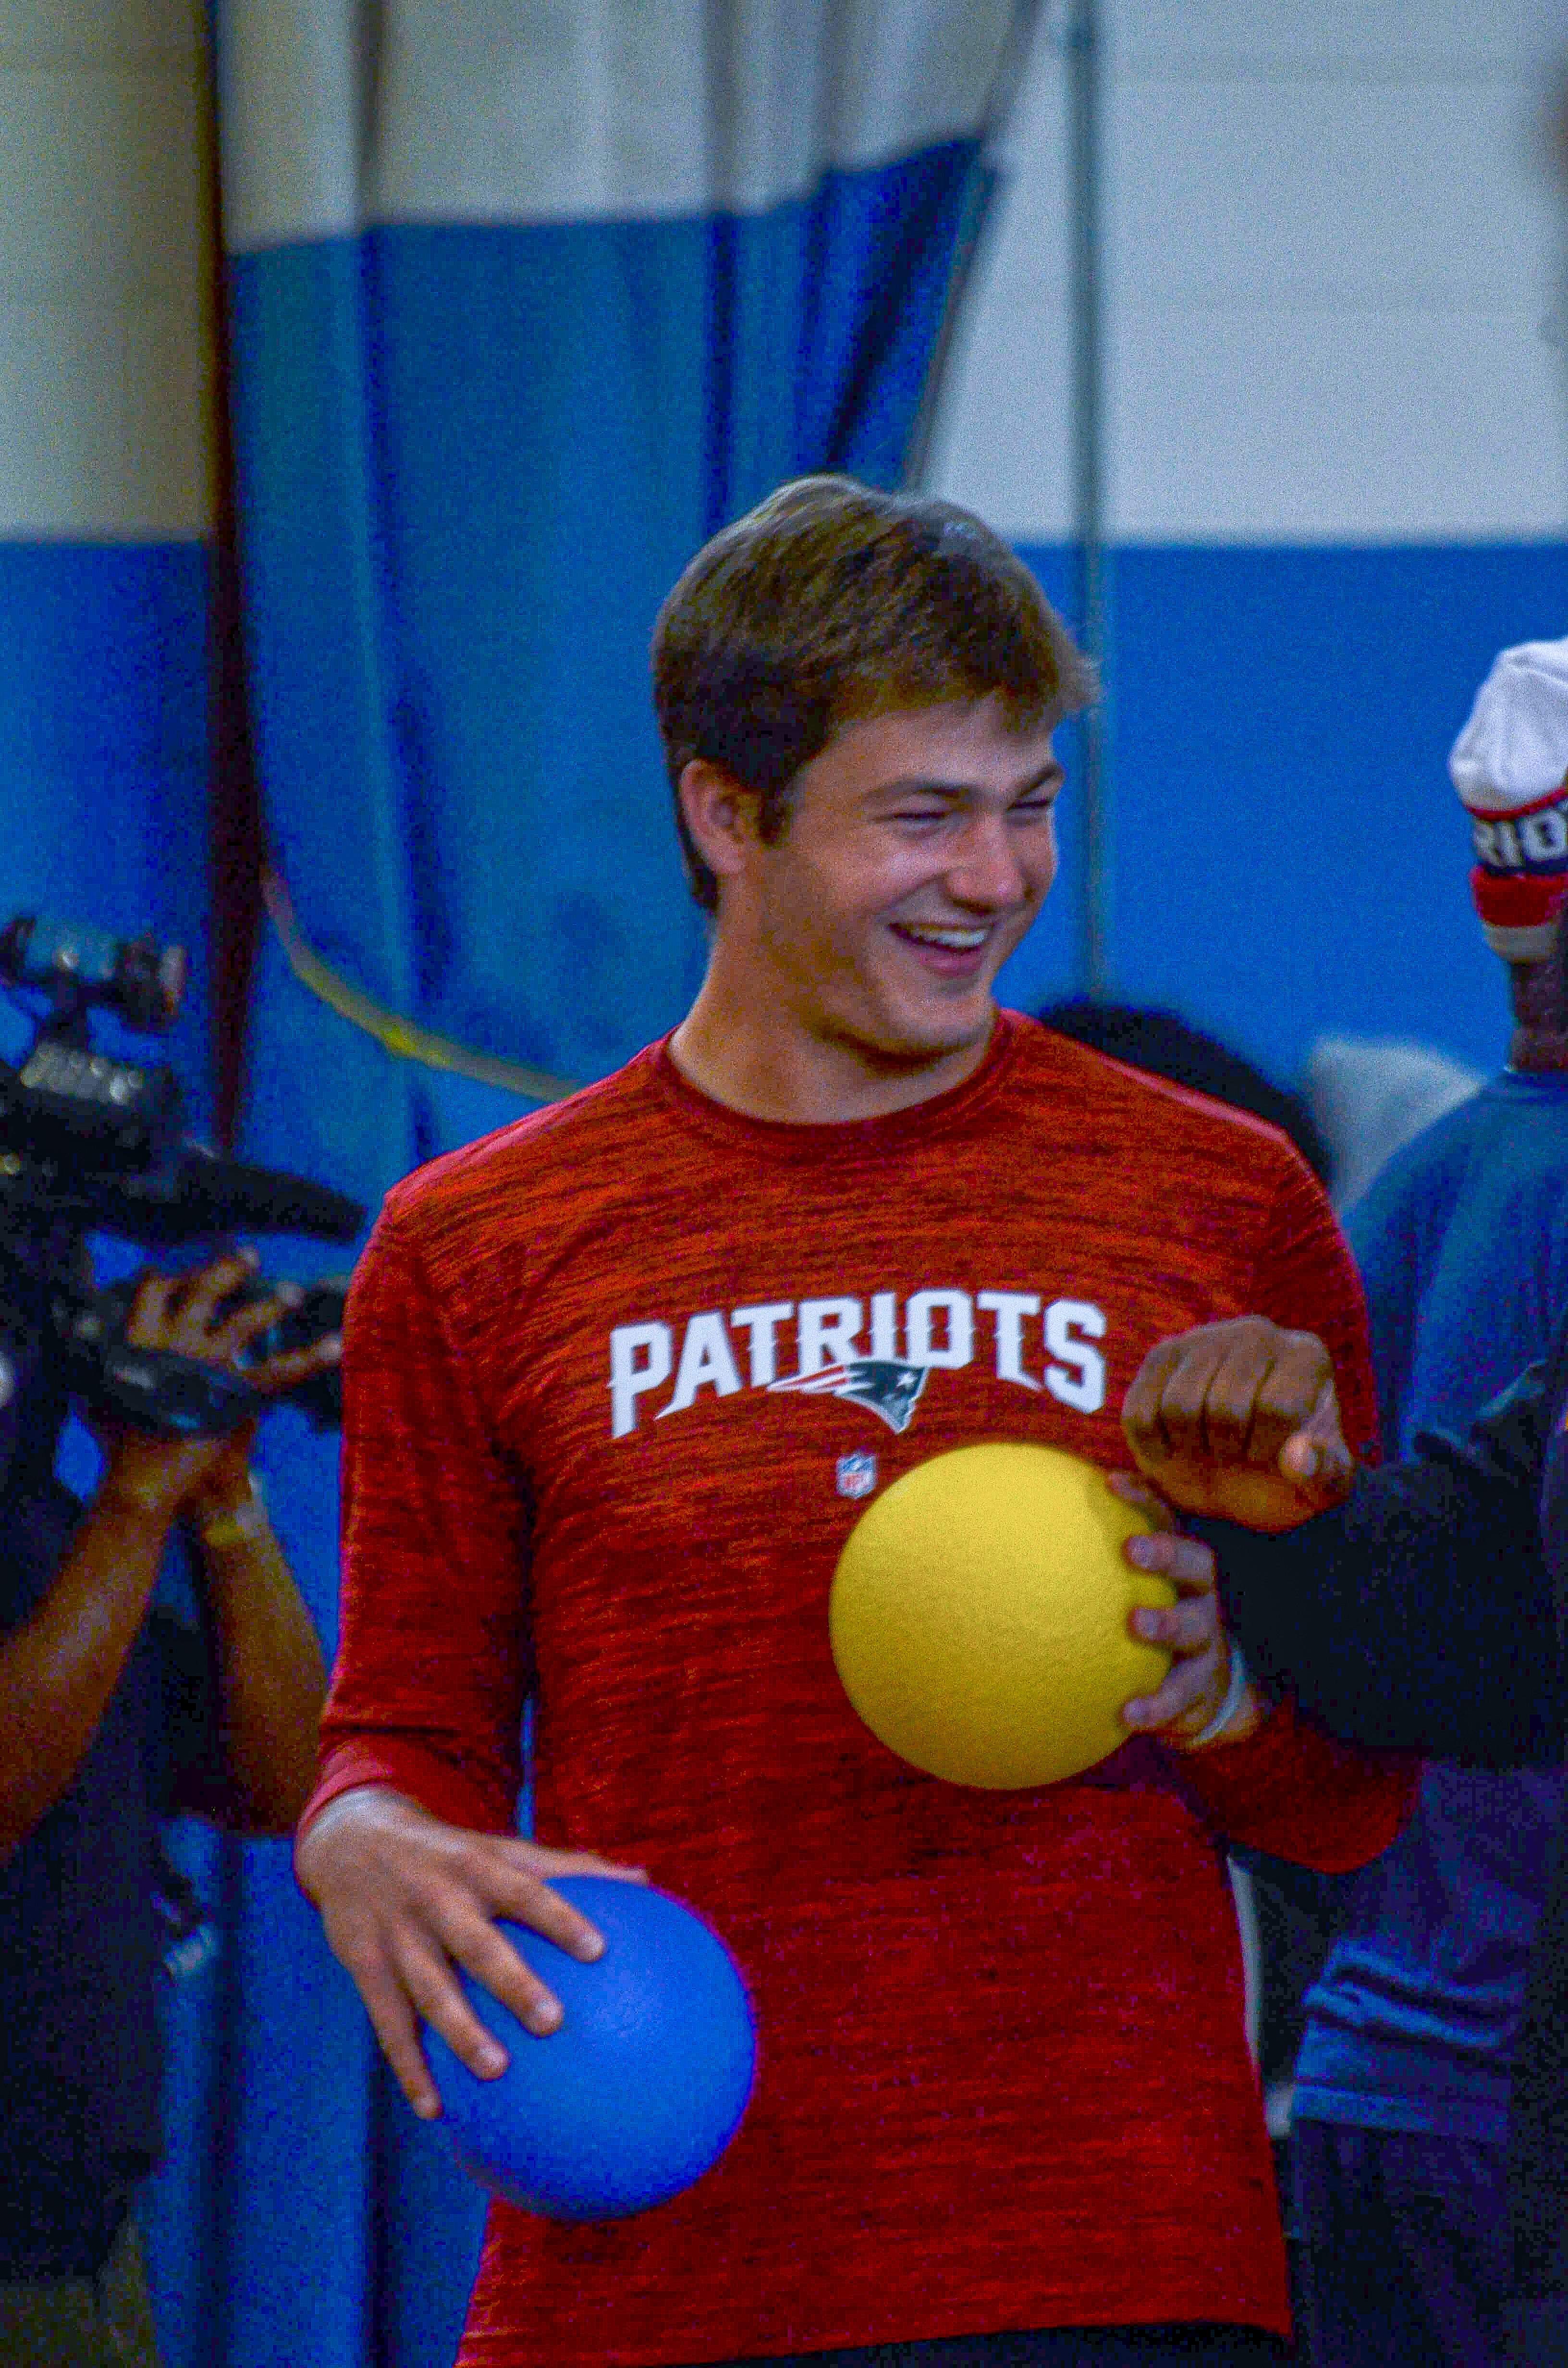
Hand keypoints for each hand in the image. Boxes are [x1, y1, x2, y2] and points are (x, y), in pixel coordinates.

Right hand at [95, 1249, 342, 1521]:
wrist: (141, 1478)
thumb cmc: (117, 1437)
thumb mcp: (95, 1389)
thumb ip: (96, 1355)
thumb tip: (84, 1328)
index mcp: (139, 1338)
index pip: (155, 1289)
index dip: (169, 1275)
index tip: (179, 1269)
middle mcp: (175, 1341)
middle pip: (204, 1291)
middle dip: (228, 1269)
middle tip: (249, 1257)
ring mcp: (208, 1365)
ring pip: (244, 1321)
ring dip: (271, 1303)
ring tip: (292, 1293)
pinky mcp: (235, 1392)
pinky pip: (280, 1369)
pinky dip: (310, 1356)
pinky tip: (337, 1344)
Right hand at [295, 1787, 647, 2119]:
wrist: (352, 1840)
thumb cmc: (452, 1854)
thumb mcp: (500, 1847)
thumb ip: (567, 1867)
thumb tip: (645, 1879)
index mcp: (477, 1868)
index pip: (525, 1891)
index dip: (560, 1918)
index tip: (599, 1950)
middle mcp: (437, 1900)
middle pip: (478, 1946)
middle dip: (512, 1983)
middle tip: (553, 2023)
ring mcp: (398, 1935)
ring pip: (430, 1990)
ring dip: (460, 2033)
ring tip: (495, 2071)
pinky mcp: (365, 1965)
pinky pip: (387, 2024)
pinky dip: (409, 2068)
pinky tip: (434, 2109)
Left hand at [1113, 1475, 1262, 1746]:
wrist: (1203, 1692)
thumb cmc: (1151, 1623)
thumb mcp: (1131, 1591)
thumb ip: (1090, 1564)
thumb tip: (1019, 1530)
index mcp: (1180, 1568)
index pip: (1168, 1521)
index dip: (1145, 1499)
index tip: (1110, 1482)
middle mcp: (1200, 1598)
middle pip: (1197, 1564)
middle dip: (1167, 1553)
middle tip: (1132, 1549)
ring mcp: (1205, 1642)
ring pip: (1196, 1627)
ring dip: (1167, 1623)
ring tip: (1137, 1623)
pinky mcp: (1201, 1688)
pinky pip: (1180, 1697)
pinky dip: (1156, 1706)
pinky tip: (1127, 1714)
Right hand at [1121, 1316, 1355, 1533]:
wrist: (1243, 1468)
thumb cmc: (1287, 1474)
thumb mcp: (1321, 1488)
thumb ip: (1323, 1475)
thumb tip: (1297, 1456)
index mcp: (1306, 1357)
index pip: (1277, 1408)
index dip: (1266, 1450)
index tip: (1268, 1455)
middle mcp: (1257, 1333)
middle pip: (1225, 1409)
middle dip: (1227, 1450)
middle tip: (1233, 1455)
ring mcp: (1204, 1338)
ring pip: (1179, 1407)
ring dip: (1191, 1447)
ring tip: (1208, 1448)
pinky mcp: (1162, 1356)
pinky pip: (1140, 1412)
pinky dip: (1153, 1447)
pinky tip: (1175, 1448)